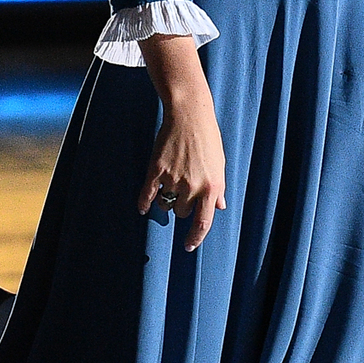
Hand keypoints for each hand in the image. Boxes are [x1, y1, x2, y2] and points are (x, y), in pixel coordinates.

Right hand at [137, 35, 226, 248]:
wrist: (190, 115)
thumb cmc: (208, 139)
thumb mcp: (219, 165)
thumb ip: (219, 188)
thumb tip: (220, 207)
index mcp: (212, 186)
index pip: (203, 222)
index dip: (195, 238)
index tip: (188, 246)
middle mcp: (193, 186)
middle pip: (182, 212)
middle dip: (181, 207)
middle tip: (182, 194)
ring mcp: (173, 179)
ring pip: (166, 204)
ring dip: (166, 202)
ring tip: (168, 190)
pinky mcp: (156, 170)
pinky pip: (148, 194)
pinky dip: (144, 203)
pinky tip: (143, 208)